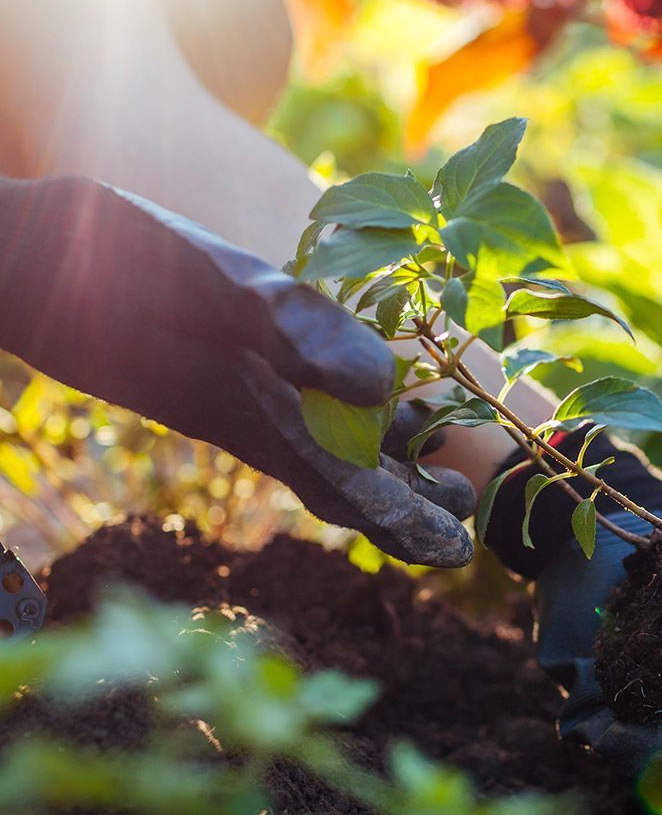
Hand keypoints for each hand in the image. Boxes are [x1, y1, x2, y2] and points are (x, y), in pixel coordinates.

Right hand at [0, 176, 473, 566]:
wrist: (32, 260)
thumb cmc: (113, 267)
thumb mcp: (208, 286)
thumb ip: (292, 333)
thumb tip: (379, 386)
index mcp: (260, 418)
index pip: (346, 491)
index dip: (403, 523)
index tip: (457, 554)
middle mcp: (255, 419)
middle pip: (344, 480)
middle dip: (406, 501)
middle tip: (466, 510)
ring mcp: (238, 397)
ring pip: (326, 445)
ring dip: (383, 461)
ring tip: (438, 464)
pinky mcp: (222, 368)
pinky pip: (299, 406)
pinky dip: (345, 412)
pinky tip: (367, 394)